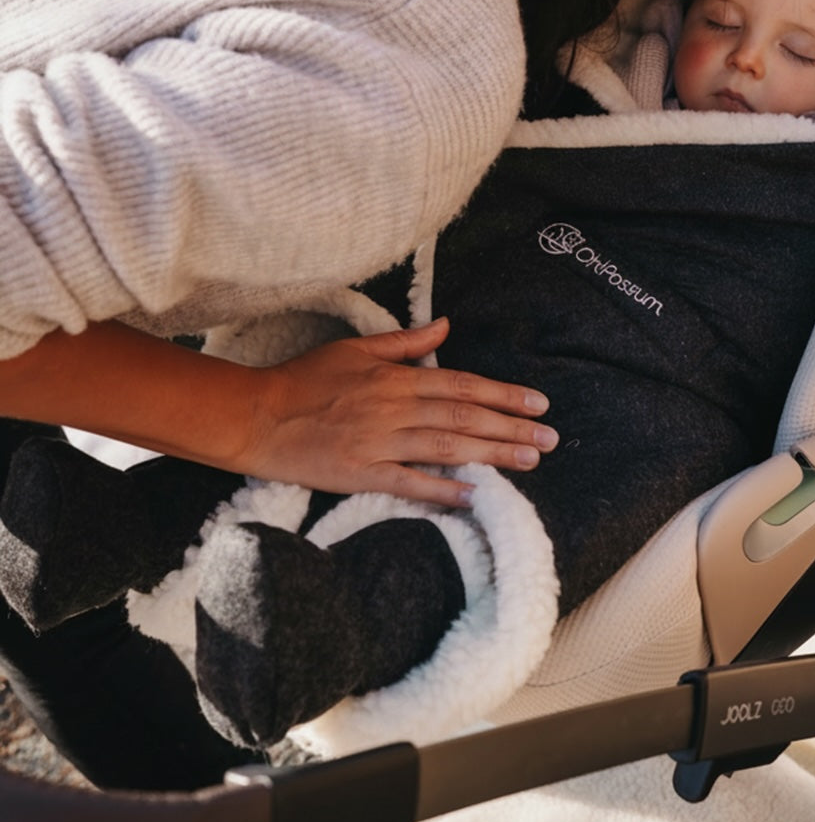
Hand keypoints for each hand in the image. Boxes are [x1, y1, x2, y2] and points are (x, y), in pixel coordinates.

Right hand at [239, 318, 557, 506]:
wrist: (256, 416)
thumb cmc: (306, 379)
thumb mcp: (356, 348)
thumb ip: (405, 341)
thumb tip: (446, 326)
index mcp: (396, 378)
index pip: (462, 385)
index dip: (503, 394)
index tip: (538, 404)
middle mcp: (394, 409)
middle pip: (463, 418)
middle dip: (511, 428)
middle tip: (550, 439)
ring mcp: (378, 443)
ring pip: (446, 448)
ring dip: (491, 455)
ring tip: (528, 461)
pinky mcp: (360, 474)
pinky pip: (408, 483)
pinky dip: (441, 489)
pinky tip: (472, 496)